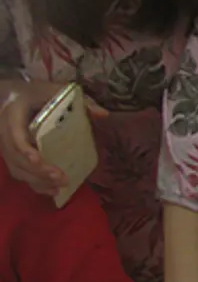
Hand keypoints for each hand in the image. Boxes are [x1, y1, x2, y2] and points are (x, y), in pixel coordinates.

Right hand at [0, 80, 107, 194]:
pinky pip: (19, 172)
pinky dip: (34, 183)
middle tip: (61, 178)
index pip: (15, 136)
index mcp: (12, 115)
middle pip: (16, 158)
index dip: (25, 150)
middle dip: (37, 171)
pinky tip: (52, 191)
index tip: (38, 160)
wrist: (10, 95)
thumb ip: (80, 100)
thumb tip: (104, 114)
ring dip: (37, 181)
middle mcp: (4, 133)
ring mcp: (5, 146)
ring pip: (16, 168)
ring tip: (60, 187)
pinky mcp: (11, 155)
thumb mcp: (55, 90)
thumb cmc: (35, 92)